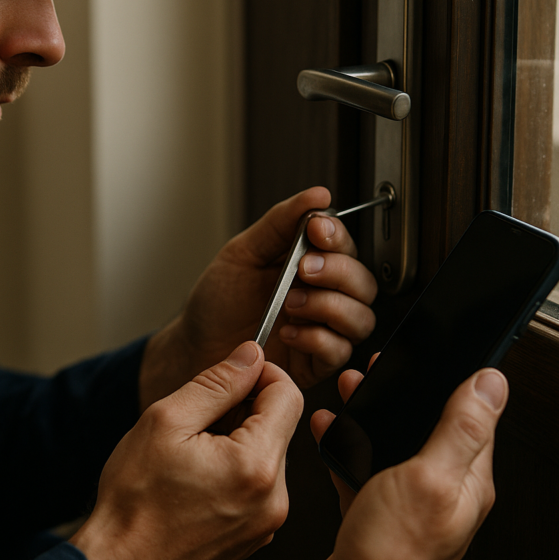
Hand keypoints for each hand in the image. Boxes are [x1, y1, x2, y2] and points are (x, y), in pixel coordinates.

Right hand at [71, 342, 302, 559]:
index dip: (263, 373)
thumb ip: (216, 382)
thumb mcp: (166, 421)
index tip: (234, 373)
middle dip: (245, 409)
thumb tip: (249, 355)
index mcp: (255, 466)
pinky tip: (199, 476)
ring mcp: (267, 521)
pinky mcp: (256, 534)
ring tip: (194, 452)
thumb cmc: (134, 500)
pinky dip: (235, 469)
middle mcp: (273, 498)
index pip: (289, 396)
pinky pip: (259, 485)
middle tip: (199, 419)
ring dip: (238, 440)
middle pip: (280, 426)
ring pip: (268, 454)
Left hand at [140, 187, 376, 407]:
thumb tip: (317, 196)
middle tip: (303, 269)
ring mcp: (321, 330)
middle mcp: (322, 297)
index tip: (316, 229)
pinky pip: (339, 352)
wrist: (194, 344)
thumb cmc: (218, 301)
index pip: (346, 247)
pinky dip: (317, 339)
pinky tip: (288, 333)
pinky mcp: (314, 363)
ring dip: (329, 306)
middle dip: (338, 271)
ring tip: (291, 304)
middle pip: (364, 283)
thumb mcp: (243, 252)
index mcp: (309, 265)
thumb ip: (280, 222)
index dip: (338, 236)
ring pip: (360, 318)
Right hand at [311, 363, 507, 559]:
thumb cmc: (395, 552)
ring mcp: (409, 504)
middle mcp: (442, 492)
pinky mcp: (378, 513)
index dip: (453, 384)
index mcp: (467, 480)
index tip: (431, 358)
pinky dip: (345, 446)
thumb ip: (460, 428)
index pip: (474, 419)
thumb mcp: (430, 476)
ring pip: (392, 444)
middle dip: (399, 395)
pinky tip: (329, 432)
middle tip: (375, 372)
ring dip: (367, 415)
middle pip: (426, 427)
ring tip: (348, 394)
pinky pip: (363, 469)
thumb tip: (493, 382)